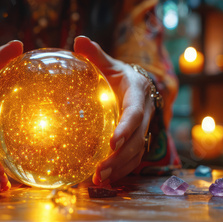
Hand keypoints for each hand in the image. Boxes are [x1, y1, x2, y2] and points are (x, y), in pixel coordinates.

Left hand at [74, 36, 154, 184]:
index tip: (112, 143)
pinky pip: (133, 160)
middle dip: (120, 158)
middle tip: (100, 171)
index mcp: (137, 95)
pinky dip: (120, 172)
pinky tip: (103, 181)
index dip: (126, 129)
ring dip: (119, 169)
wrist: (140, 87)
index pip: (134, 115)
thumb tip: (78, 40)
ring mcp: (143, 130)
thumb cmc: (119, 75)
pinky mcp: (138, 141)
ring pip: (136, 154)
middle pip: (136, 141)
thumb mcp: (110, 64)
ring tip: (99, 180)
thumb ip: (96, 55)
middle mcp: (144, 115)